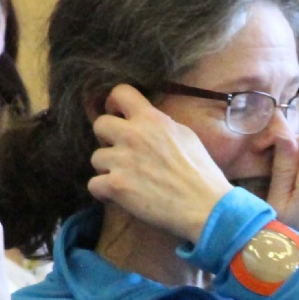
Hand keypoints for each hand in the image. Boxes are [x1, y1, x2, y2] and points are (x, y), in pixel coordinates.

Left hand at [87, 84, 230, 242]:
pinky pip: (93, 184)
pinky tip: (119, 196)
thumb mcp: (186, 136)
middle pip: (100, 124)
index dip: (114, 104)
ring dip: (108, 168)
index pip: (120, 92)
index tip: (118, 116)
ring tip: (126, 179)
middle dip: (107, 138)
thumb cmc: (202, 174)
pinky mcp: (116, 186)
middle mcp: (133, 135)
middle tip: (121, 152)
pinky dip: (104, 192)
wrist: (206, 207)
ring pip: (96, 157)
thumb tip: (147, 123)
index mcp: (152, 119)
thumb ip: (161, 126)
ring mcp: (122, 160)